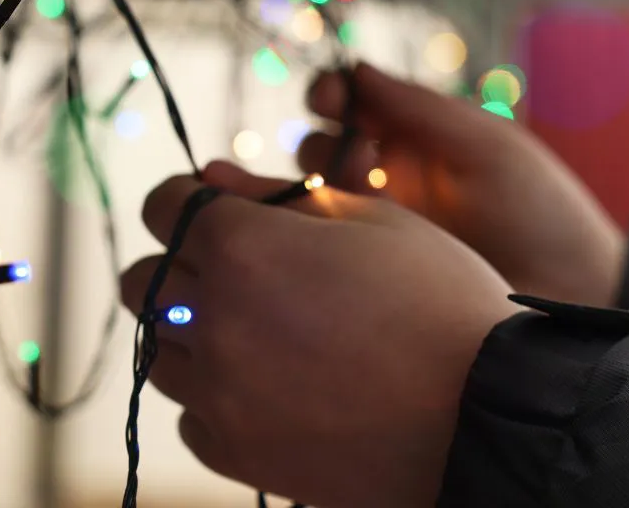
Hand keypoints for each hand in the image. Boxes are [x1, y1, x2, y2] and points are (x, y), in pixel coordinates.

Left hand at [121, 161, 516, 507]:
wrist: (486, 416)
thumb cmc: (440, 302)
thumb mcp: (373, 219)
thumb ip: (279, 194)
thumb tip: (209, 176)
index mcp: (243, 246)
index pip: (162, 205)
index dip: (185, 201)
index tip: (212, 213)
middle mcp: (215, 317)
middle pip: (142, 281)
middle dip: (178, 267)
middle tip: (235, 276)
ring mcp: (218, 392)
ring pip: (159, 351)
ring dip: (193, 336)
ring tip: (261, 337)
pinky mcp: (233, 451)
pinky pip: (190, 416)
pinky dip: (217, 401)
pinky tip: (271, 390)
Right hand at [299, 63, 625, 307]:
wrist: (573, 291)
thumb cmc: (541, 209)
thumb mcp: (486, 145)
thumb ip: (420, 107)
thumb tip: (356, 67)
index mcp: (419, 134)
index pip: (353, 101)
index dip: (331, 93)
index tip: (329, 99)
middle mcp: (392, 174)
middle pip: (321, 145)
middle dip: (325, 143)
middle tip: (359, 158)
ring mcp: (382, 222)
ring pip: (318, 192)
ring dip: (323, 182)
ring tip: (364, 193)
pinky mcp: (378, 265)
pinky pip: (331, 240)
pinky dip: (324, 226)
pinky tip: (348, 228)